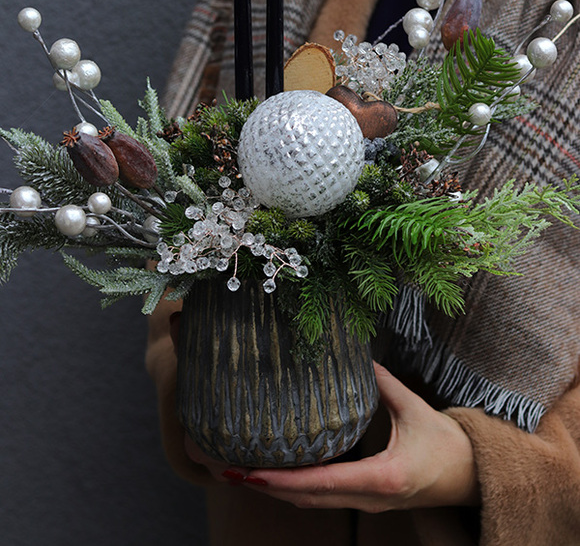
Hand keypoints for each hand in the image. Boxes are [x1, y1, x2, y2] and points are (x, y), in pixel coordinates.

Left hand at [233, 363, 479, 511]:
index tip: (251, 472)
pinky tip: (269, 473)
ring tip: (233, 469)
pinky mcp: (363, 501)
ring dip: (272, 489)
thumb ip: (382, 382)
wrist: (471, 476)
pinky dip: (291, 488)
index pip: (324, 482)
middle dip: (262, 485)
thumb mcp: (415, 408)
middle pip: (306, 498)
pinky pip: (321, 498)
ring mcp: (364, 504)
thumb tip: (356, 353)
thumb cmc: (446, 443)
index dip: (285, 480)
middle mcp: (368, 498)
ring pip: (309, 502)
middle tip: (222, 466)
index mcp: (382, 477)